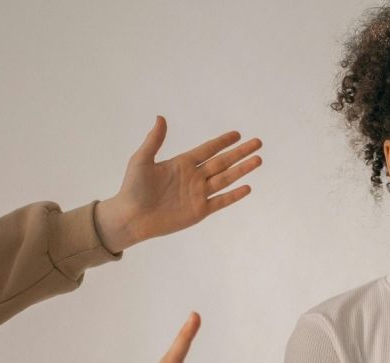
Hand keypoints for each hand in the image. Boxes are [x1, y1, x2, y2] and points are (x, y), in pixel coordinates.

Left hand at [95, 116, 262, 251]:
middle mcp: (194, 177)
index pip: (208, 149)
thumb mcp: (141, 160)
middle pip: (223, 162)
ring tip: (258, 160)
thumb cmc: (133, 188)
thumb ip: (154, 140)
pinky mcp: (199, 211)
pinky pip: (221, 201)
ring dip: (242, 170)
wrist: (131, 217)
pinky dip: (234, 195)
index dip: (222, 142)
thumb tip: (161, 118)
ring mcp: (198, 194)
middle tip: (257, 143)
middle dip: (240, 152)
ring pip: (226, 179)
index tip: (237, 134)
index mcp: (182, 163)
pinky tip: (247, 187)